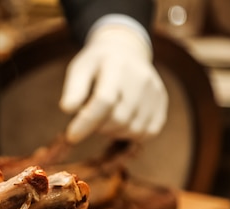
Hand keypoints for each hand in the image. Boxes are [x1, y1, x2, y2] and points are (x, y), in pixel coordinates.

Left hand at [60, 24, 167, 143]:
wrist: (125, 50)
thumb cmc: (96, 65)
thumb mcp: (79, 70)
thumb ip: (73, 90)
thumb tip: (68, 109)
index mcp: (116, 66)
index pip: (104, 100)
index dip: (87, 122)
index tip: (71, 136)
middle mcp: (140, 77)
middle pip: (118, 119)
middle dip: (98, 127)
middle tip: (91, 118)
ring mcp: (154, 90)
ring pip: (133, 130)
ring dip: (114, 132)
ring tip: (105, 117)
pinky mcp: (161, 102)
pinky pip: (148, 133)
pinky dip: (131, 135)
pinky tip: (121, 122)